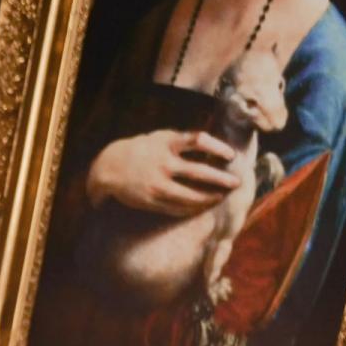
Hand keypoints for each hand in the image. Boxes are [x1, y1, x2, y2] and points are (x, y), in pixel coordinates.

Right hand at [86, 129, 240, 216]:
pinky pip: (176, 208)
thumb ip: (182, 140)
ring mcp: (157, 184)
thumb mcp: (160, 137)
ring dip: (208, 197)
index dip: (218, 147)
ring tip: (219, 197)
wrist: (109, 167)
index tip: (231, 156)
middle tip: (236, 183)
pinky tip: (200, 207)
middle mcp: (163, 163)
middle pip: (198, 171)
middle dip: (220, 178)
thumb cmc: (140, 149)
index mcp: (167, 143)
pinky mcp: (151, 200)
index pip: (199, 141)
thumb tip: (212, 145)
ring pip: (189, 195)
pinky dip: (191, 208)